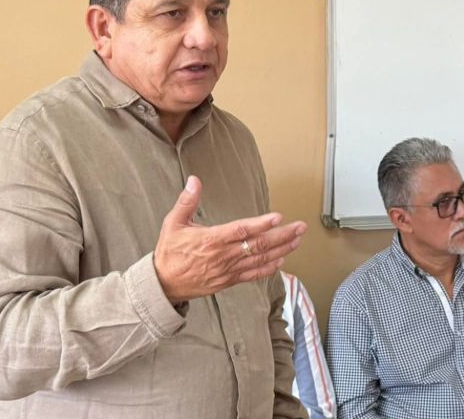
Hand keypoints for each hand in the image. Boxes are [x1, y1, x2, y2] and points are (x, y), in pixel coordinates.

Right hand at [153, 175, 306, 301]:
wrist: (163, 284)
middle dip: (282, 235)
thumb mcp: (172, 223)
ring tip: (297, 240)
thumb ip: (186, 201)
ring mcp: (228, 270)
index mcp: (211, 240)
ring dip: (282, 249)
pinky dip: (269, 268)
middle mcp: (223, 256)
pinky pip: (253, 275)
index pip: (241, 231)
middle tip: (301, 227)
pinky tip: (282, 260)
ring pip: (261, 260)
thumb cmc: (169, 252)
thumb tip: (194, 180)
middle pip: (258, 245)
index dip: (261, 224)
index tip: (278, 217)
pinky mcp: (229, 281)